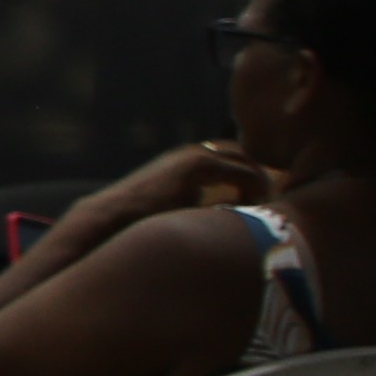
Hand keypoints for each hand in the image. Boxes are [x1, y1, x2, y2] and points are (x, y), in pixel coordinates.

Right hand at [92, 143, 272, 225]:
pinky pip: (241, 171)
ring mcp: (193, 155)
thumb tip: (229, 212)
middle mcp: (190, 153)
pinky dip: (253, 187)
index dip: (245, 176)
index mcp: (183, 162)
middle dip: (256, 174)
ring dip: (259, 181)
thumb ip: (201, 205)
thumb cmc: (135, 222)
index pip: (228, 159)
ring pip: (245, 159)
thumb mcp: (175, 209)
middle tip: (267, 200)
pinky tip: (252, 207)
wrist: (108, 218)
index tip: (255, 201)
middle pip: (240, 154)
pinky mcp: (197, 164)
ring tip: (263, 205)